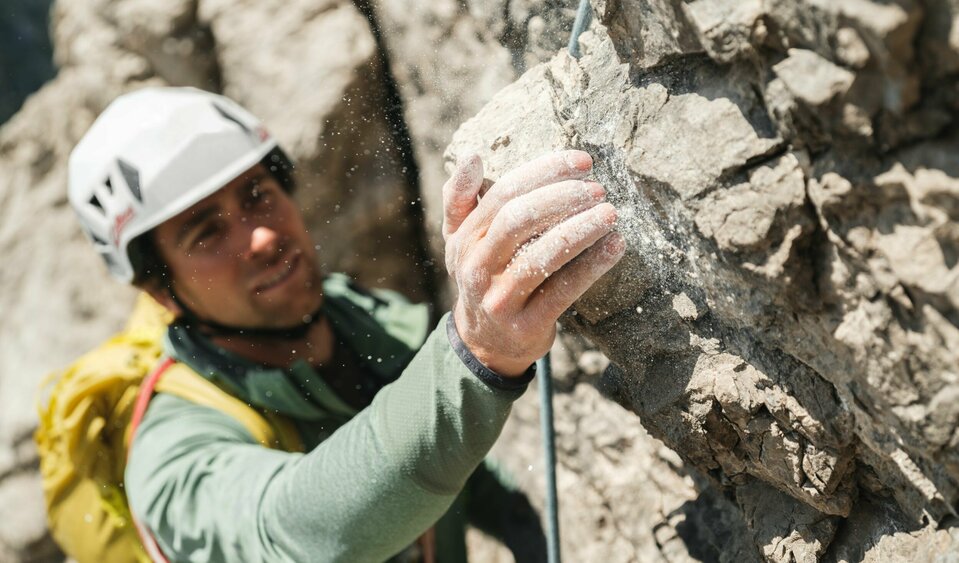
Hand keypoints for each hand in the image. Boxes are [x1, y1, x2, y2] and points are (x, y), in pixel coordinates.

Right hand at [442, 150, 625, 375]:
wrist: (484, 342)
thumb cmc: (482, 275)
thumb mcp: (459, 239)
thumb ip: (459, 198)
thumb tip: (471, 156)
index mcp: (466, 237)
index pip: (504, 193)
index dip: (545, 172)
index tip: (583, 161)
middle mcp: (478, 266)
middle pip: (519, 219)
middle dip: (563, 198)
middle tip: (598, 188)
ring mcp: (500, 298)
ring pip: (543, 255)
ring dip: (581, 230)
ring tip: (610, 213)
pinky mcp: (526, 325)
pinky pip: (563, 291)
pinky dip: (592, 266)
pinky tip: (615, 246)